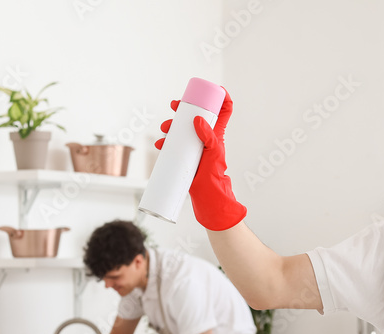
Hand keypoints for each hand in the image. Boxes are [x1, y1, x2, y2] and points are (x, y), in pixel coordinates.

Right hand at [155, 89, 245, 230]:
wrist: (207, 196)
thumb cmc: (214, 174)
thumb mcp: (213, 152)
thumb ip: (208, 136)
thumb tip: (197, 118)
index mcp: (216, 133)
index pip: (224, 110)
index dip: (222, 97)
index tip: (214, 88)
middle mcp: (206, 137)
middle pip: (196, 115)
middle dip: (184, 108)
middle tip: (175, 106)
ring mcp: (195, 146)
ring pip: (182, 129)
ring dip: (171, 125)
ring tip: (164, 130)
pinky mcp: (186, 155)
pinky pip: (174, 144)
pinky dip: (165, 142)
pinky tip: (160, 145)